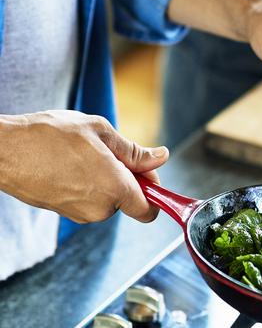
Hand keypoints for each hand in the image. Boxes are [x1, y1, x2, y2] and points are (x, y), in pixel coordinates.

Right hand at [0, 111, 168, 222]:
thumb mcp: (101, 132)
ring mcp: (79, 213)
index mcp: (116, 189)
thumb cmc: (50, 136)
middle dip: (126, 177)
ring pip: (107, 198)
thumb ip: (134, 151)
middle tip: (107, 151)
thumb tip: (161, 157)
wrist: (4, 150)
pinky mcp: (63, 212)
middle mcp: (100, 209)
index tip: (147, 172)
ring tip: (82, 155)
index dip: (154, 190)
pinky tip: (69, 164)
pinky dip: (87, 184)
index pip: (150, 210)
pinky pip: (88, 199)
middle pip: (129, 200)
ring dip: (105, 179)